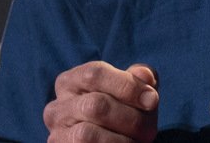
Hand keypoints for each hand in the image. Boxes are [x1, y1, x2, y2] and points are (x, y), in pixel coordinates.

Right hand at [42, 60, 159, 141]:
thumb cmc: (122, 114)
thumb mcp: (132, 93)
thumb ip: (139, 79)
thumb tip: (145, 75)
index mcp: (69, 82)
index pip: (94, 74)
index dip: (127, 85)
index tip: (152, 100)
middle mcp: (57, 108)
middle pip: (96, 105)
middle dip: (131, 118)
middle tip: (150, 130)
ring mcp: (57, 134)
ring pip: (88, 134)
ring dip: (122, 140)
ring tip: (137, 142)